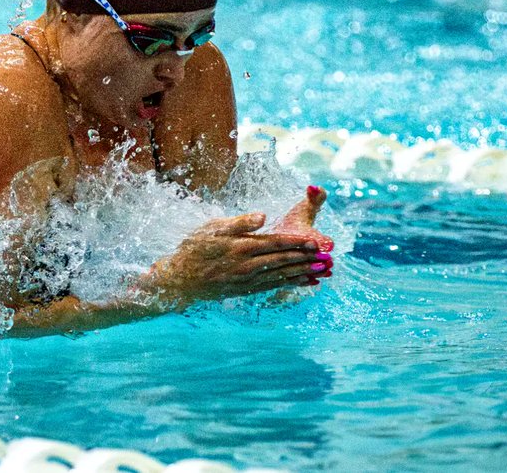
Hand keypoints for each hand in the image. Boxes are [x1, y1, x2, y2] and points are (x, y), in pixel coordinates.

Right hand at [141, 186, 333, 305]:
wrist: (180, 281)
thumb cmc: (194, 249)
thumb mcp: (212, 228)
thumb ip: (239, 222)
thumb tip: (262, 216)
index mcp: (242, 247)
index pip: (276, 243)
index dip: (296, 242)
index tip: (314, 241)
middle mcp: (248, 266)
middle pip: (283, 261)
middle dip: (306, 259)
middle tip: (326, 257)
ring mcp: (248, 280)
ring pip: (281, 275)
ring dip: (303, 273)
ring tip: (322, 271)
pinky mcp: (246, 290)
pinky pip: (273, 286)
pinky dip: (290, 284)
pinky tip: (303, 283)